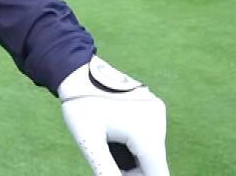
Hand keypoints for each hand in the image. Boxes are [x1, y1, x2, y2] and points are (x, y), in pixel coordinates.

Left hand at [58, 57, 168, 174]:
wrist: (77, 70)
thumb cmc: (79, 105)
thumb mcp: (89, 142)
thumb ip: (105, 169)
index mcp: (146, 131)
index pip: (158, 173)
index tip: (121, 174)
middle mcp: (158, 120)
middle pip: (154, 163)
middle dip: (135, 171)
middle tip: (108, 165)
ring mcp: (157, 111)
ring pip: (152, 150)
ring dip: (136, 158)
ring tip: (109, 147)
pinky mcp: (153, 106)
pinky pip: (150, 135)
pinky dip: (137, 144)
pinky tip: (116, 136)